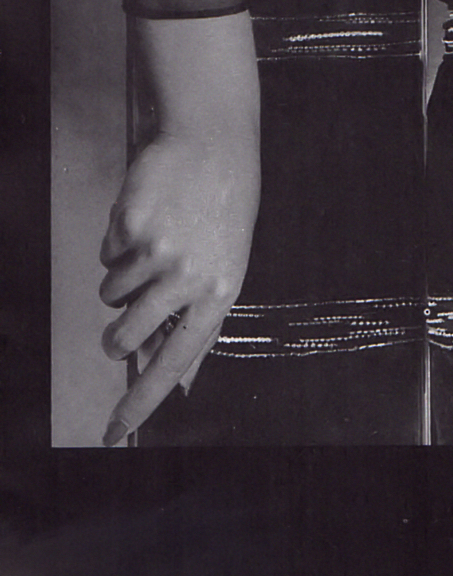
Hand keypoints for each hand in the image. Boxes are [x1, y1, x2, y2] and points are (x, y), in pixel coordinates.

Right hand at [99, 15, 260, 447]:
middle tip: (133, 303)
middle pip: (122, 337)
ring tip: (155, 243)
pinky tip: (149, 216)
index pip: (175, 362)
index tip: (113, 434)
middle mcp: (189, 277)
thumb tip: (175, 378)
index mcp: (219, 292)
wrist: (214, 142)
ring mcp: (158, 252)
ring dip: (122, 277)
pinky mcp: (131, 226)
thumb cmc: (222, 209)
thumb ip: (197, 319)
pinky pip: (105, 256)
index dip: (141, 402)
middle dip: (116, 332)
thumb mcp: (225, 264)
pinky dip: (118, 241)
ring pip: (108, 295)